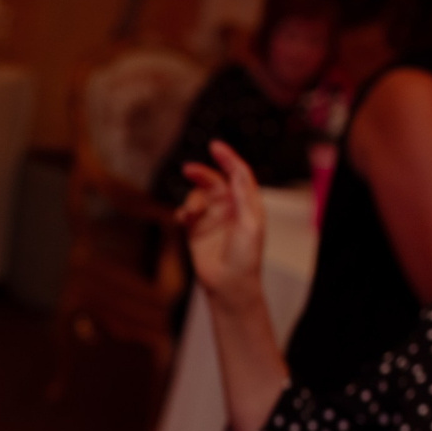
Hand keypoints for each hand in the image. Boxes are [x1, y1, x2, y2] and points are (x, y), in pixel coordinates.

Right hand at [176, 140, 267, 315]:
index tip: (215, 146)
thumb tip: (237, 171)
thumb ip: (242, 197)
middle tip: (188, 170)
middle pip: (213, 181)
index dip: (228, 158)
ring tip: (190, 216)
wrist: (229, 284)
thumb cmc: (246, 257)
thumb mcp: (250, 224)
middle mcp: (230, 207)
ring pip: (197, 196)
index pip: (238, 174)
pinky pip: (186, 212)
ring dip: (191, 201)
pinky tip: (182, 220)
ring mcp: (212, 218)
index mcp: (247, 203)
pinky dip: (182, 212)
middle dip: (201, 173)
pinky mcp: (197, 230)